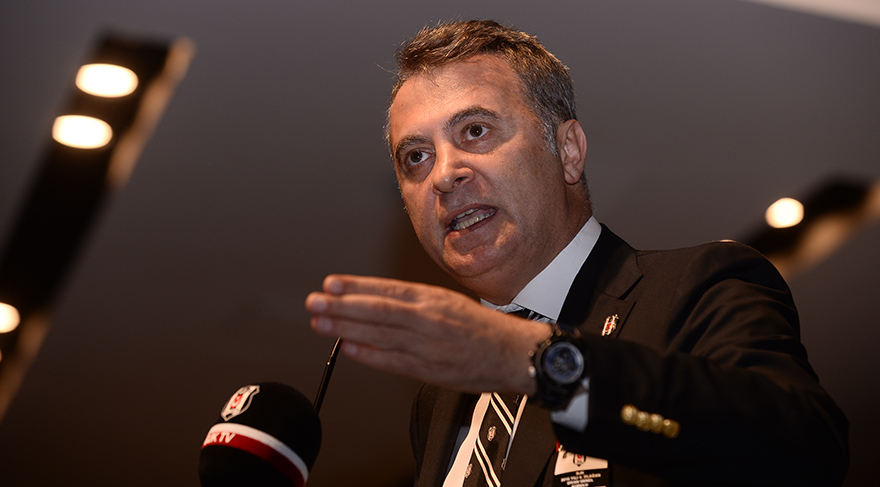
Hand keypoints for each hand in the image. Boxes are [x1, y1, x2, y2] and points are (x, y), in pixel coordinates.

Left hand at [305, 274, 549, 393]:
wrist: (513, 354)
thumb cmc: (480, 328)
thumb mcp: (448, 303)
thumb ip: (413, 304)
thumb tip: (374, 302)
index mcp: (432, 298)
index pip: (386, 290)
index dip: (356, 287)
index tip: (331, 284)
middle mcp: (428, 319)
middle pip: (378, 310)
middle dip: (342, 306)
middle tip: (315, 302)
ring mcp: (427, 345)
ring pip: (380, 334)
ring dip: (347, 328)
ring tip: (321, 323)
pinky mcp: (429, 369)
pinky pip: (393, 361)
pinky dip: (368, 355)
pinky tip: (348, 348)